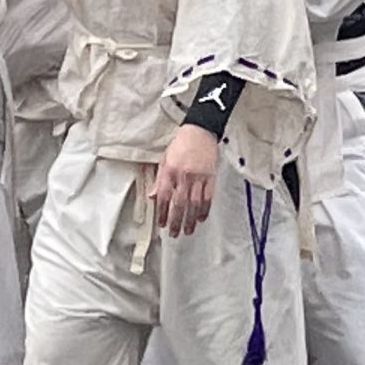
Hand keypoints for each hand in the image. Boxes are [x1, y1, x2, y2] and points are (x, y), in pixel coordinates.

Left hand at [150, 122, 221, 237]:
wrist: (200, 131)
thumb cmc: (182, 144)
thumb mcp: (165, 159)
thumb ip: (160, 180)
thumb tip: (153, 196)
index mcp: (170, 171)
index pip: (164, 197)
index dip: (162, 213)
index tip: (162, 223)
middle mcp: (184, 176)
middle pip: (179, 204)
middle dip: (176, 221)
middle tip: (174, 233)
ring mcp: (198, 177)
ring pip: (194, 204)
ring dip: (190, 220)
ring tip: (188, 230)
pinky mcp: (210, 177)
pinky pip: (208, 197)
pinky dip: (204, 210)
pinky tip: (201, 218)